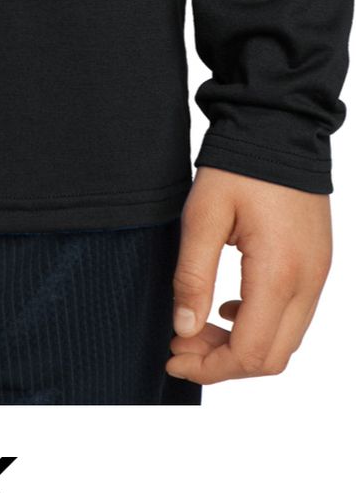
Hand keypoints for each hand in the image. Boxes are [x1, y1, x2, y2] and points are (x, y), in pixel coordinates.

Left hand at [167, 166, 331, 383]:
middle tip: (182, 343)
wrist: (280, 126)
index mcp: (278, 273)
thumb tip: (184, 329)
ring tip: (199, 326)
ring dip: (242, 345)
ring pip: (285, 341)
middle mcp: (308, 282)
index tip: (173, 355)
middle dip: (222, 362)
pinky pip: (294, 315)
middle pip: (271, 359)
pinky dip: (261, 325)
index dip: (209, 367)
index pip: (249, 353)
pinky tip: (229, 306)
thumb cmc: (238, 166)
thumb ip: (192, 277)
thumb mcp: (201, 216)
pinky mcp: (318, 264)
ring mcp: (318, 275)